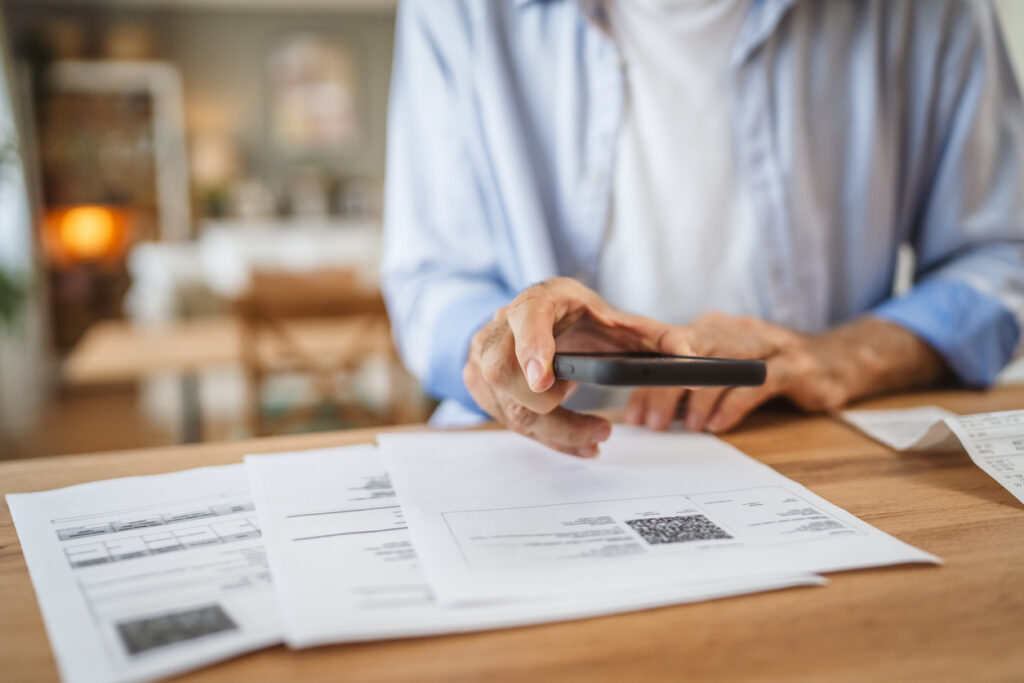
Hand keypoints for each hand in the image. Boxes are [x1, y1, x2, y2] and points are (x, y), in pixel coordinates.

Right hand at [464, 278, 695, 456]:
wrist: (547, 322)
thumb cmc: (585, 320)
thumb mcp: (626, 324)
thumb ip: (662, 339)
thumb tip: (691, 359)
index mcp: (540, 300)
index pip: (526, 317)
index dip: (532, 347)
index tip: (546, 379)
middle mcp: (502, 323)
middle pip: (505, 372)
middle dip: (552, 410)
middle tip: (600, 429)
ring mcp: (482, 352)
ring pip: (507, 405)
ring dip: (555, 432)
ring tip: (596, 439)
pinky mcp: (478, 380)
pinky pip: (505, 420)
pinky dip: (545, 438)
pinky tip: (576, 441)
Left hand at [625, 312, 946, 432]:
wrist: (834, 362)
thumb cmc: (771, 368)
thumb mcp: (728, 371)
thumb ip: (695, 385)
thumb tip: (654, 411)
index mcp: (714, 329)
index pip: (670, 352)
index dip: (648, 381)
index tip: (632, 412)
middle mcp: (737, 330)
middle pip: (691, 356)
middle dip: (665, 390)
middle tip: (652, 424)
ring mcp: (767, 345)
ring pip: (721, 367)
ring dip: (698, 399)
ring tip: (686, 426)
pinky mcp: (793, 365)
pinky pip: (757, 383)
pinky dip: (733, 404)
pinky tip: (718, 424)